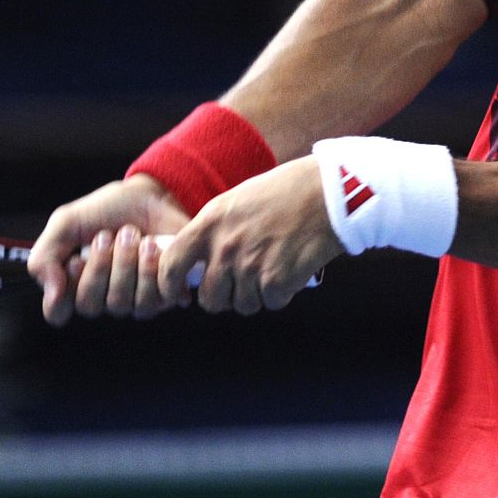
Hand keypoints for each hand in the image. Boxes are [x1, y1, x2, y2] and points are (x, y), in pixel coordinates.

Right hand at [26, 175, 189, 326]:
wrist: (149, 194)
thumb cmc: (107, 211)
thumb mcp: (66, 223)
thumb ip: (45, 256)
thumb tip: (51, 294)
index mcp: (74, 283)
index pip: (57, 312)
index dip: (63, 292)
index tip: (76, 260)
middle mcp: (102, 297)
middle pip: (89, 306)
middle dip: (98, 266)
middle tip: (107, 235)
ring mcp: (133, 300)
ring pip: (120, 303)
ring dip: (125, 263)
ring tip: (131, 234)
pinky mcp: (164, 295)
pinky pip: (153, 299)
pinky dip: (151, 268)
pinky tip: (152, 246)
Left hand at [158, 156, 342, 314]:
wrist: (327, 193)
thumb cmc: (284, 192)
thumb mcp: (236, 202)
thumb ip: (214, 231)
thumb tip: (199, 263)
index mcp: (209, 223)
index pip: (171, 265)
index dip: (169, 285)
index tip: (179, 293)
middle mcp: (225, 247)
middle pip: (210, 298)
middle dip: (225, 296)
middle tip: (241, 282)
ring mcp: (250, 267)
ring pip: (242, 304)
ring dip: (256, 294)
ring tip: (273, 266)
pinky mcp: (276, 281)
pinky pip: (271, 303)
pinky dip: (282, 292)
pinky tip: (291, 268)